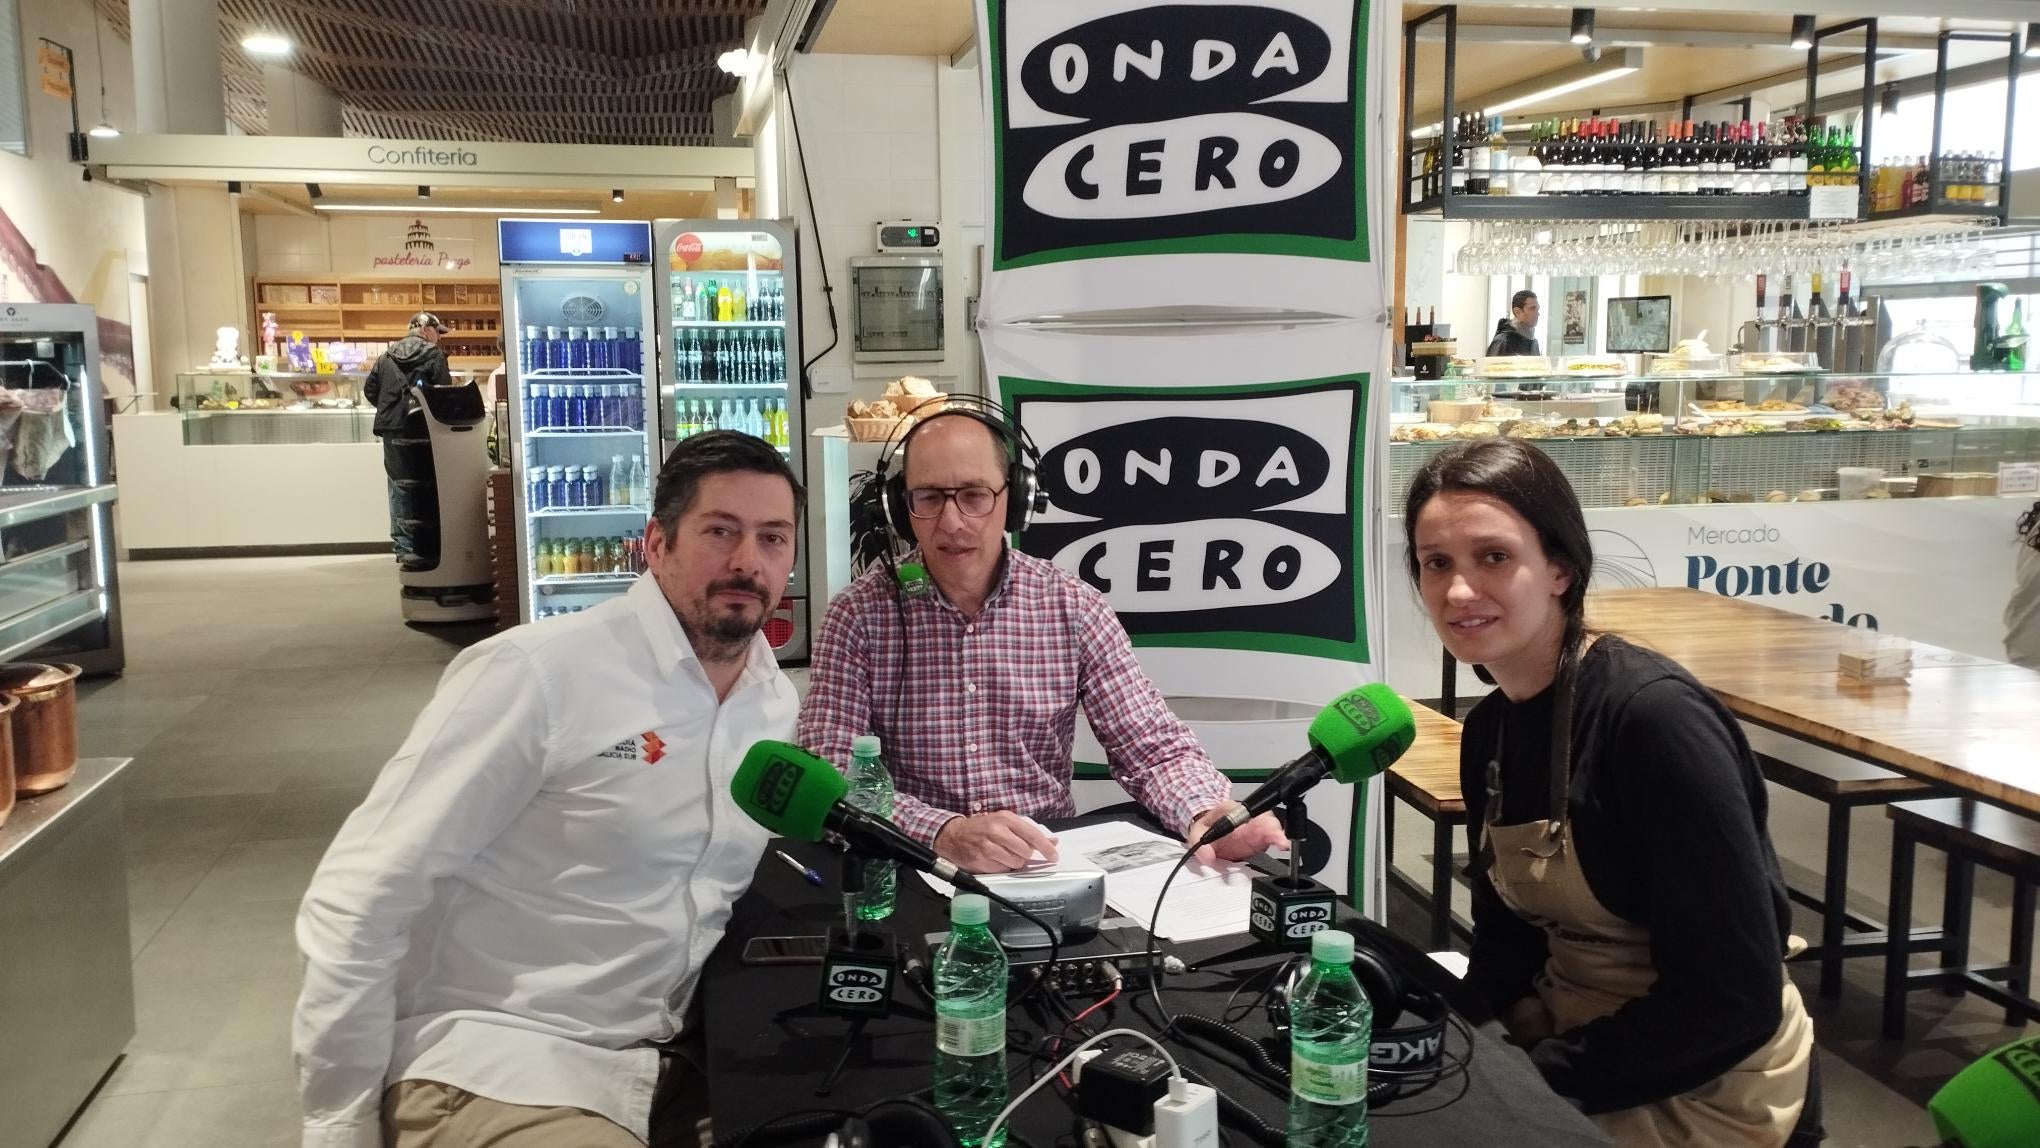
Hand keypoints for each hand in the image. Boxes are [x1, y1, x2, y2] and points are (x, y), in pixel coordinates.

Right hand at [933, 811, 1058, 873]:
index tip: (1053, 856)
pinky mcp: (981, 861)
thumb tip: (1053, 842)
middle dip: (1025, 855)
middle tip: (1017, 851)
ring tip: (1004, 854)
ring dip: (1015, 862)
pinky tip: (995, 860)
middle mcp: (997, 832)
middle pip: (1026, 852)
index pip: (1033, 835)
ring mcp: (988, 847)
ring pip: (1016, 863)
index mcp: (1005, 819)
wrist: (954, 836)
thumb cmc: (982, 827)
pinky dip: (1003, 867)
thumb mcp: (1004, 822)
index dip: (1046, 848)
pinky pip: (1003, 870)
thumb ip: (1028, 832)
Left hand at [1185, 801, 1287, 865]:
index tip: (1255, 826)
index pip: (1242, 810)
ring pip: (1271, 825)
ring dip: (1277, 834)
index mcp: (1230, 810)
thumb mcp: (1196, 833)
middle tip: (1275, 838)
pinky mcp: (1261, 837)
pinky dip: (1279, 841)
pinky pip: (1273, 837)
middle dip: (1271, 826)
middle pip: (1263, 816)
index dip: (1251, 818)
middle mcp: (1246, 816)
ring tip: (1281, 844)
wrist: (1210, 831)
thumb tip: (1207, 857)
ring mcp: (1256, 825)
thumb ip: (1199, 845)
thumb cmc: (1207, 827)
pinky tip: (1282, 846)